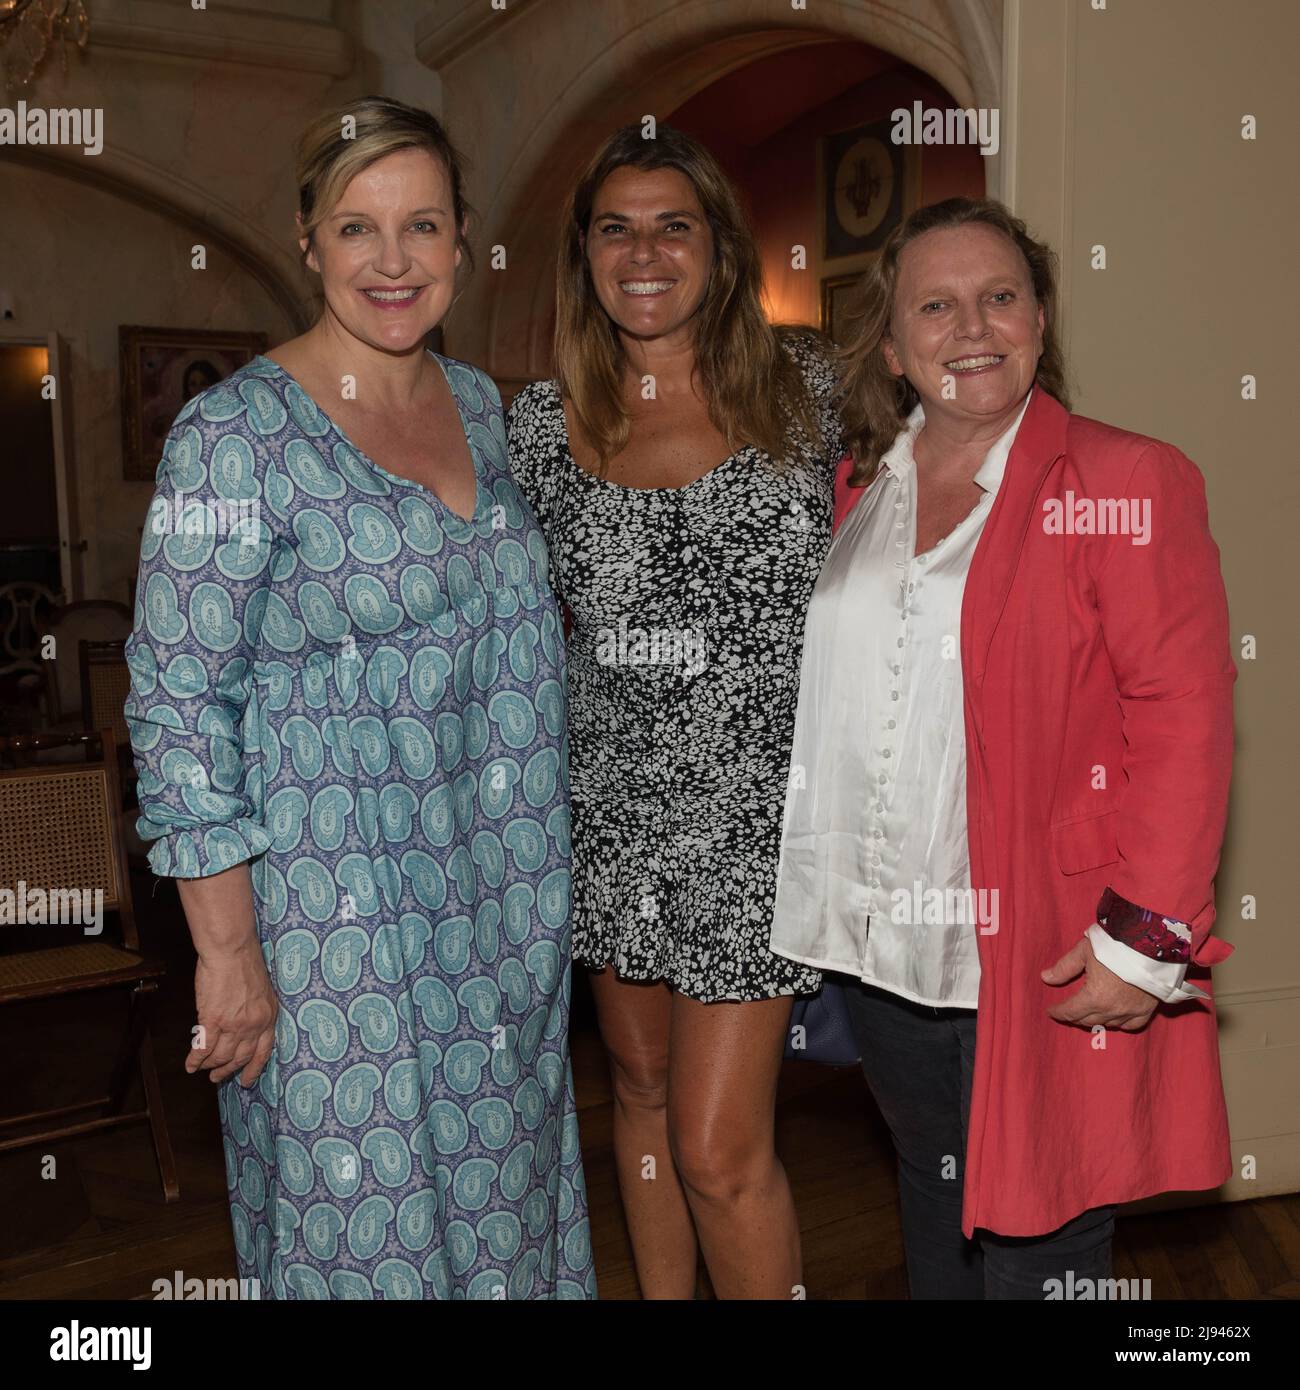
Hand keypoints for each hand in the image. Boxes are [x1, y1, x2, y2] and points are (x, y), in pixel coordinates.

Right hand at [187, 938, 278, 1084]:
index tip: (246, 1081)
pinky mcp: (214, 1020)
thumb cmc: (245, 963)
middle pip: (240, 1057)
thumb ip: (256, 1011)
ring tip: (203, 1069)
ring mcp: (234, 1025)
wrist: (232, 950)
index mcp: (268, 1016)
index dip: (253, 1069)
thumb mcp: (262, 990)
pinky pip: (203, 1048)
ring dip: (210, 1065)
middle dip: (228, 1070)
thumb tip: (244, 1026)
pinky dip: (195, 1059)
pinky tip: (190, 1065)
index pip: (263, 1051)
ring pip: (220, 1056)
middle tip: (218, 1077)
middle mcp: (254, 1025)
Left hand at [1041, 934, 1159, 1031]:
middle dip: (1074, 1016)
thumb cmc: (1114, 944)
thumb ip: (1064, 967)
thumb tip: (1045, 978)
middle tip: (1067, 1011)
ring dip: (1094, 1020)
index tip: (1051, 1011)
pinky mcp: (1147, 1010)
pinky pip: (1131, 1025)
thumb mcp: (1083, 951)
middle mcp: (1112, 1009)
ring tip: (1087, 1014)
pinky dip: (1119, 1024)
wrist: (1151, 944)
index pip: (1070, 1011)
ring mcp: (1131, 1011)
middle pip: (1087, 1020)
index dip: (1058, 1012)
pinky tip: (1113, 1019)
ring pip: (1107, 1024)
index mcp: (1094, 997)